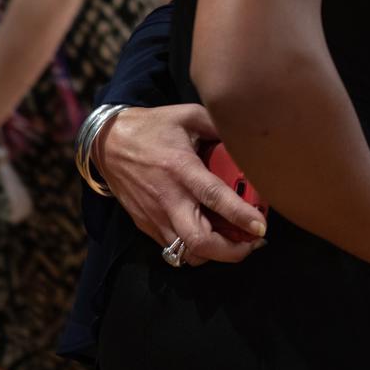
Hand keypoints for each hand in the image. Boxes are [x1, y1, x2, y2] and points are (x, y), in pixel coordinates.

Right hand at [94, 104, 266, 267]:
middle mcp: (168, 199)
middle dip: (230, 251)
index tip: (262, 227)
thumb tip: (246, 135)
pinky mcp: (146, 226)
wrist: (108, 144)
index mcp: (181, 169)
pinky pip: (173, 249)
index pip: (213, 197)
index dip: (240, 215)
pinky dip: (195, 251)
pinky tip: (210, 236)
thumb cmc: (153, 127)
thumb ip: (218, 125)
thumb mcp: (188, 115)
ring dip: (214, 254)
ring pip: (186, 254)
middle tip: (253, 243)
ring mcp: (154, 217)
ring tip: (236, 242)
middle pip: (199, 241)